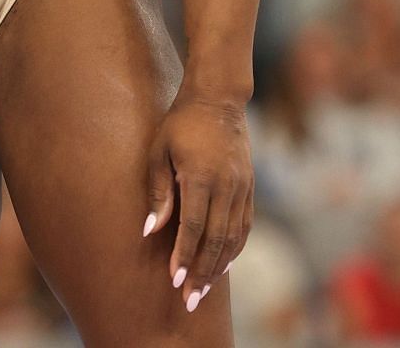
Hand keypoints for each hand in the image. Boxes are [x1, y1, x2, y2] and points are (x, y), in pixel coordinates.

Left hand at [142, 88, 252, 313]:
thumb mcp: (159, 151)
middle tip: (191, 299)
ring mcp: (242, 188)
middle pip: (216, 239)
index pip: (193, 227)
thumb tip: (149, 230)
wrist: (218, 100)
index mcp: (202, 176)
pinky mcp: (249, 188)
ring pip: (233, 237)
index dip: (184, 256)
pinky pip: (244, 226)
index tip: (175, 280)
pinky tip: (222, 265)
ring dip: (219, 266)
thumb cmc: (180, 123)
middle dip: (203, 272)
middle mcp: (227, 186)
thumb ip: (158, 192)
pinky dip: (234, 249)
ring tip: (204, 289)